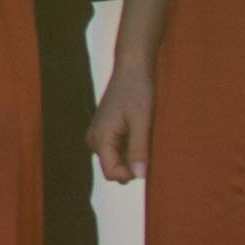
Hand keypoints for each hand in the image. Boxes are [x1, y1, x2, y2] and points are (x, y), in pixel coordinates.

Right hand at [90, 50, 155, 183]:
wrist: (132, 67)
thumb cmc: (137, 90)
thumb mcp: (142, 121)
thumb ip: (139, 150)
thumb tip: (139, 177)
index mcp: (100, 138)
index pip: (111, 172)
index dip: (131, 174)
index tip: (149, 161)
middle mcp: (94, 140)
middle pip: (113, 168)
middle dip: (132, 165)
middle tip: (150, 146)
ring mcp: (98, 136)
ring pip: (117, 160)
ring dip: (133, 156)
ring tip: (146, 137)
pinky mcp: (106, 132)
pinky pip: (118, 150)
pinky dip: (131, 148)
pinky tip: (142, 133)